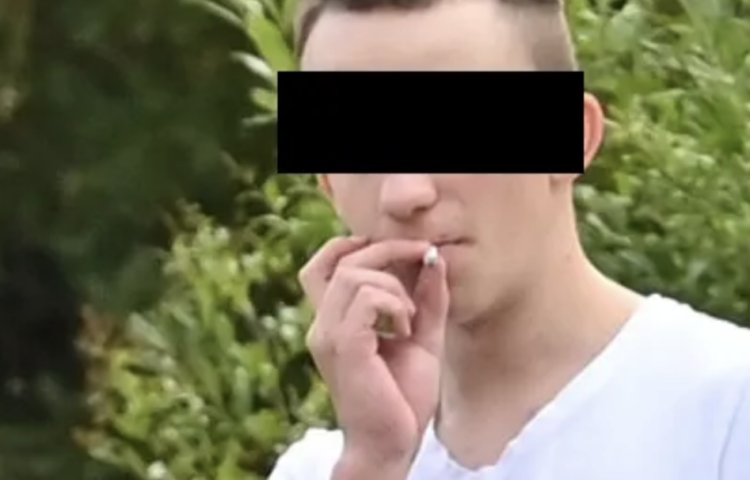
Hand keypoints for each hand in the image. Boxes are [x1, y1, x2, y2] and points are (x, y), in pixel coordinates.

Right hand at [300, 237, 449, 462]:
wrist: (392, 445)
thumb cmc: (402, 398)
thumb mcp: (422, 338)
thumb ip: (426, 300)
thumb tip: (433, 259)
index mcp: (334, 322)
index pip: (320, 267)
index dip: (351, 246)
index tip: (396, 251)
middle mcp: (323, 325)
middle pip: (345, 261)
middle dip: (389, 250)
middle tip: (423, 258)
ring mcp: (328, 335)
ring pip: (356, 275)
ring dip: (394, 285)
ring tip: (410, 318)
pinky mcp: (344, 347)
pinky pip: (368, 299)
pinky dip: (395, 304)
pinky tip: (406, 330)